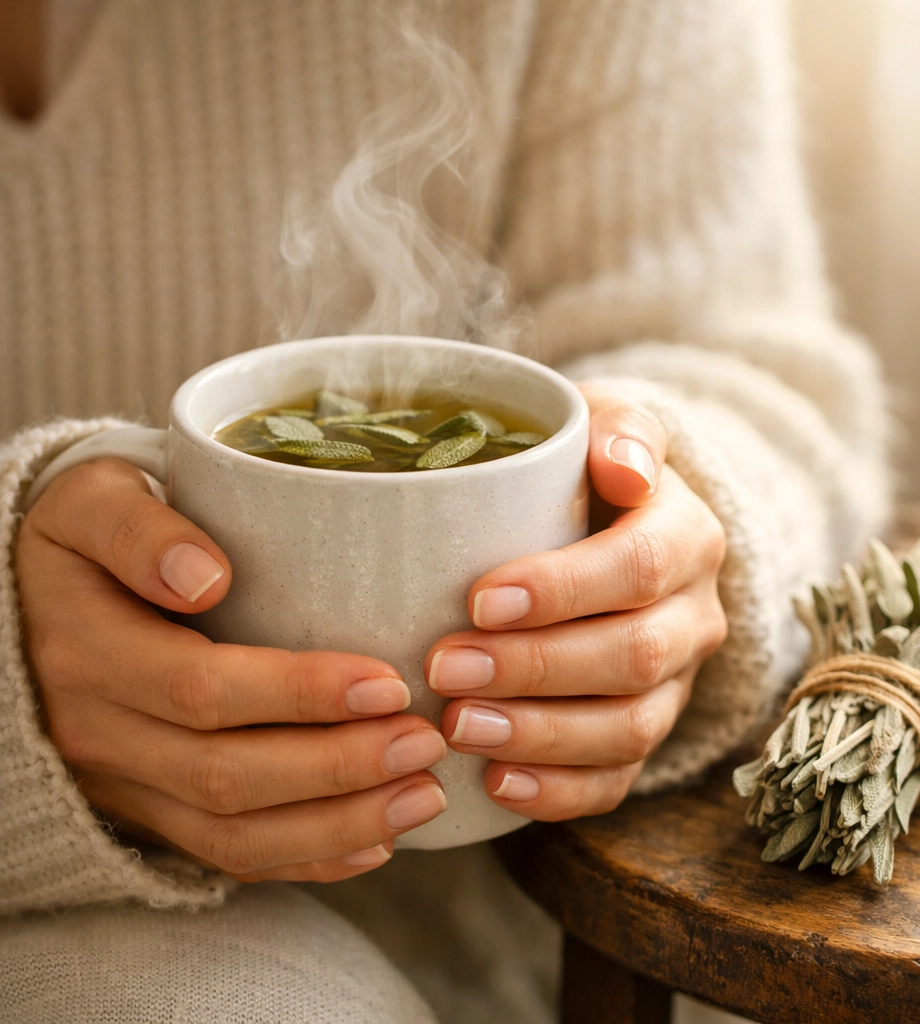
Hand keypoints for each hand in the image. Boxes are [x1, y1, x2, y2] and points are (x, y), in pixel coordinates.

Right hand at [16, 458, 447, 882]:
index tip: (388, 683)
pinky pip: (224, 855)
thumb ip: (137, 529)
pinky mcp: (149, 807)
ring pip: (232, 833)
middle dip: (339, 769)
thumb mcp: (91, 501)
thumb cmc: (86, 536)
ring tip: (422, 795)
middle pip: (227, 775)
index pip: (203, 688)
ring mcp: (125, 781)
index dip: (299, 694)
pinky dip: (305, 858)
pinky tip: (376, 843)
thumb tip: (203, 577)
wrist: (30, 599)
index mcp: (90, 651)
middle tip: (426, 742)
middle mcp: (102, 732)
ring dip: (338, 824)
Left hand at [426, 382, 726, 819]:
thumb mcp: (605, 426)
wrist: (613, 526)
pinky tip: (495, 785)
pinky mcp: (645, 729)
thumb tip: (627, 468)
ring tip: (459, 728)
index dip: (565, 589)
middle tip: (446, 668)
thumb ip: (621, 431)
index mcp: (687, 537)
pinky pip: (618, 778)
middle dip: (536, 669)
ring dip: (540, 736)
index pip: (641, 567)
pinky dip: (559, 792)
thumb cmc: (586, 473)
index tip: (480, 599)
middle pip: (633, 656)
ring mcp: (675, 682)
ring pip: (628, 728)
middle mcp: (693, 616)